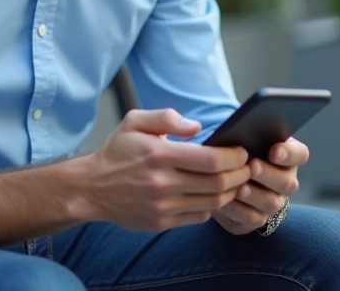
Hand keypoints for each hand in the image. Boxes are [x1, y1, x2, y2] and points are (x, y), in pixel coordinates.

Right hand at [81, 109, 251, 231]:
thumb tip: (196, 127)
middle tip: (248, 167)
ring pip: (213, 202)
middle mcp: (162, 183)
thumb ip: (166, 117)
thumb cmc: (116, 152)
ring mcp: (162, 206)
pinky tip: (215, 195)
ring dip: (232, 192)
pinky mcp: (161, 222)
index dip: (234, 156)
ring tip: (237, 181)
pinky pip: (199, 217)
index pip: (210, 159)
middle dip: (241, 174)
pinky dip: (213, 207)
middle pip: (218, 183)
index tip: (242, 151)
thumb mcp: (134, 121)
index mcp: (158, 154)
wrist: (91, 188)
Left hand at [213, 137, 308, 235]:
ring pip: (271, 203)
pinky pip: (252, 219)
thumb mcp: (243, 138)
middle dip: (268, 175)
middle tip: (252, 166)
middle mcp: (286, 181)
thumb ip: (248, 134)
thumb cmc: (236, 150)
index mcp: (287, 157)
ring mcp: (274, 202)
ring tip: (238, 188)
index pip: (300, 154)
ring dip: (254, 195)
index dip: (289, 154)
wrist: (225, 176)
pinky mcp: (256, 218)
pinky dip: (237, 211)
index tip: (274, 151)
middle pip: (287, 183)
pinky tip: (224, 202)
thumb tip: (239, 132)